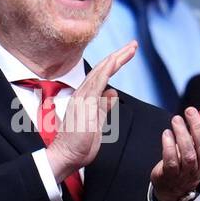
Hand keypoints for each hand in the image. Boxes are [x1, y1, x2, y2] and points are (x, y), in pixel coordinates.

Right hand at [43, 41, 134, 182]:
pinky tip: (115, 60)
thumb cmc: (79, 144)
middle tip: (133, 45)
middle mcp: (82, 94)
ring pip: (100, 72)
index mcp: (85, 98)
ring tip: (130, 48)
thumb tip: (113, 93)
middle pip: (102, 69)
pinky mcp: (84, 104)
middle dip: (119, 55)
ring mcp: (82, 98)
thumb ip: (103, 107)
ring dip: (116, 58)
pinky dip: (106, 70)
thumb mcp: (97, 122)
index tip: (127, 54)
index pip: (101, 76)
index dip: (115, 63)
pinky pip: (96, 83)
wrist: (66, 156)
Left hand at [149, 107, 199, 200]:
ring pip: (189, 154)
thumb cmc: (194, 159)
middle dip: (197, 126)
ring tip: (176, 120)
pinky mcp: (171, 175)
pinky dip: (169, 146)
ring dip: (182, 135)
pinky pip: (172, 161)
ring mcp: (188, 172)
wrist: (174, 184)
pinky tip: (167, 133)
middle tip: (189, 111)